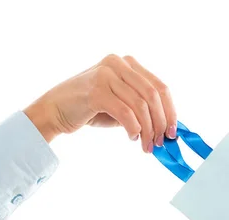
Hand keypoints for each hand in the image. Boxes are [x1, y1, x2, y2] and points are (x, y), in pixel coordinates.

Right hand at [24, 54, 176, 152]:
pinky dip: (133, 128)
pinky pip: (125, 112)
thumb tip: (167, 126)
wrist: (55, 110)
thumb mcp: (122, 103)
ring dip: (148, 130)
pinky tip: (132, 137)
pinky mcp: (96, 90)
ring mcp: (106, 74)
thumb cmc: (91, 108)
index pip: (160, 87)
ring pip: (141, 105)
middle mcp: (118, 64)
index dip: (170, 111)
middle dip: (161, 122)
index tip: (173, 132)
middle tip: (160, 142)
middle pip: (153, 95)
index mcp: (128, 63)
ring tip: (146, 146)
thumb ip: (142, 107)